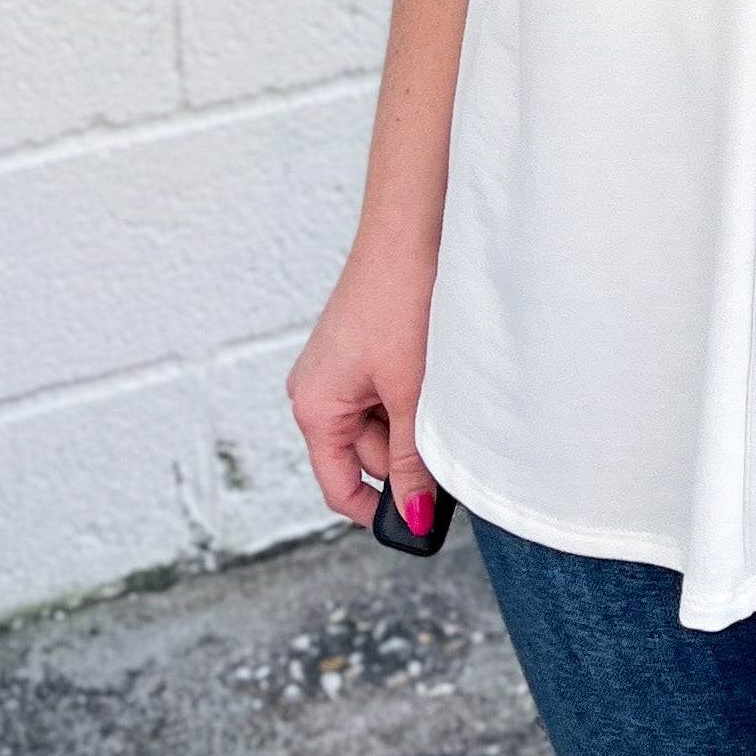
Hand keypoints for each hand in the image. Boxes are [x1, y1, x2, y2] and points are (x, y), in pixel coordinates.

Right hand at [286, 234, 440, 538]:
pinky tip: (430, 369)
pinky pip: (383, 395)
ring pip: (379, 426)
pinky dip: (408, 394)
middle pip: (364, 457)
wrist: (408, 234)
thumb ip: (410, 460)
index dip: (378, 510)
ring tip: (436, 383)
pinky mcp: (357, 352)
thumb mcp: (409, 395)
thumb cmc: (399, 303)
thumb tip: (414, 515)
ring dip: (410, 419)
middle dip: (404, 451)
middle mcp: (314, 392)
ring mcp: (335, 371)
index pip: (338, 486)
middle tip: (442, 425)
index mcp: (313, 408)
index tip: (418, 521)